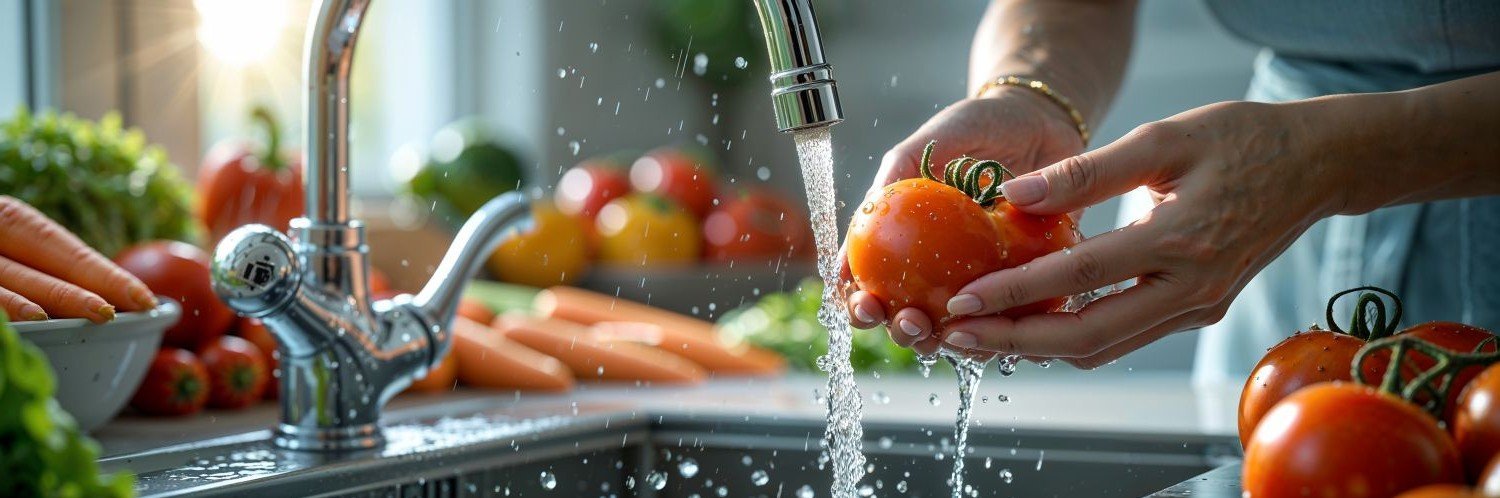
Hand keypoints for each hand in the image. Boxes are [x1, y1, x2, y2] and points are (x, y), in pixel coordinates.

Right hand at [841, 88, 1085, 354]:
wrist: (1041, 119)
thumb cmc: (979, 126)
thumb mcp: (928, 143)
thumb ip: (894, 177)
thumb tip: (860, 223)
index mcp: (904, 239)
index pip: (869, 282)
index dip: (858, 302)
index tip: (864, 304)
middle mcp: (938, 266)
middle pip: (908, 315)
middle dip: (900, 330)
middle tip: (909, 322)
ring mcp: (981, 277)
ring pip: (956, 327)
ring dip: (946, 342)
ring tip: (944, 336)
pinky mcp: (1025, 281)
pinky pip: (1012, 318)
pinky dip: (1003, 334)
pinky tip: (1000, 339)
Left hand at [937, 100, 1342, 366]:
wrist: (1317, 165)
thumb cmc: (1242, 140)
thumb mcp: (1164, 139)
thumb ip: (1087, 172)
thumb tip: (1013, 196)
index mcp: (1181, 241)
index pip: (1078, 277)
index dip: (1013, 293)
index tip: (961, 300)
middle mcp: (1190, 289)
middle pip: (1087, 338)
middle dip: (1013, 341)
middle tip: (954, 335)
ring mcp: (1197, 308)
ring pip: (1104, 348)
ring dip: (1038, 347)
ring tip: (980, 333)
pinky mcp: (1197, 312)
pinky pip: (1124, 336)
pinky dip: (1074, 337)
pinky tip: (1032, 321)